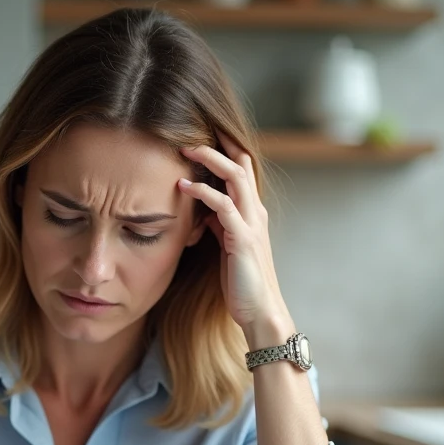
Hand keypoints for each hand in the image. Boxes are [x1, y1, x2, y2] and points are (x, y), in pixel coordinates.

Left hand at [178, 131, 293, 344]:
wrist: (259, 311)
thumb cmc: (242, 282)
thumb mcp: (228, 246)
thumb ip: (219, 224)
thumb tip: (203, 209)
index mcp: (252, 212)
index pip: (241, 169)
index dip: (224, 149)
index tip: (200, 133)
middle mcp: (256, 212)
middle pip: (241, 163)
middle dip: (217, 144)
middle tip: (189, 132)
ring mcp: (251, 223)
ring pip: (235, 177)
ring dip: (210, 160)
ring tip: (185, 149)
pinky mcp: (243, 239)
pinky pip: (224, 207)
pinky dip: (203, 193)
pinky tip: (184, 186)